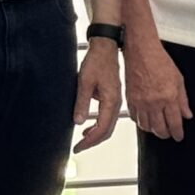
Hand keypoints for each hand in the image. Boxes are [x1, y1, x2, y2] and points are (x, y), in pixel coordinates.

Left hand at [73, 35, 123, 150]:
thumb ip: (82, 103)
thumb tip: (79, 122)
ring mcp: (116, 100)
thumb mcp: (84, 82)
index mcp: (111, 101)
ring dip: (96, 134)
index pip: (102, 129)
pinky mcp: (112, 97)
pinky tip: (89, 126)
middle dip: (93, 141)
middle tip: (79, 147)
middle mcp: (116, 103)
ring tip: (83, 139)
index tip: (78, 147)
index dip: (90, 141)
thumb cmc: (97, 61)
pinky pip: (108, 117)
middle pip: (107, 131)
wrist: (106, 46)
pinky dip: (99, 125)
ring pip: (108, 125)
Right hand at [127, 38, 191, 141]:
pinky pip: (135, 118)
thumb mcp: (179, 79)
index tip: (179, 136)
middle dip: (166, 134)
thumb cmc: (159, 61)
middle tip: (169, 134)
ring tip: (158, 128)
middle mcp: (154, 102)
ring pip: (146, 127)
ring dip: (153, 130)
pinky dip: (141, 122)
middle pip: (159, 129)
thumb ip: (183, 100)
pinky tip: (145, 120)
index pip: (174, 123)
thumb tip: (187, 114)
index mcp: (168, 97)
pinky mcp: (130, 100)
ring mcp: (141, 102)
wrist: (141, 52)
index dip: (177, 133)